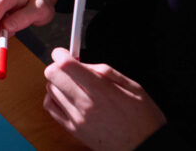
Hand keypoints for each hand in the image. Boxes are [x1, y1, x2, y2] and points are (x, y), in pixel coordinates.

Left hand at [44, 48, 165, 149]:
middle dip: (58, 66)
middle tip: (68, 69)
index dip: (61, 54)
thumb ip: (105, 71)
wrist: (145, 147)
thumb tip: (82, 62)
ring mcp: (77, 118)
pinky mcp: (73, 130)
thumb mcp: (133, 87)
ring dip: (57, 82)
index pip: (66, 65)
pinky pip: (50, 107)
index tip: (62, 54)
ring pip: (50, 89)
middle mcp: (86, 105)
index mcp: (102, 91)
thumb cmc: (143, 119)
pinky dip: (53, 98)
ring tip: (71, 85)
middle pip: (52, 75)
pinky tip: (65, 97)